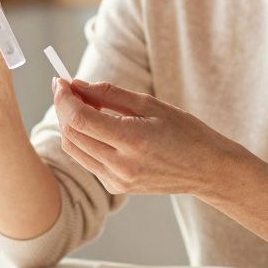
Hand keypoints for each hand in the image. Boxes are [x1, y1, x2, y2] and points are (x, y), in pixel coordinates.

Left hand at [52, 78, 254, 195]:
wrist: (207, 169)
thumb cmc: (186, 132)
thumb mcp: (150, 104)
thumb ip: (110, 94)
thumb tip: (77, 85)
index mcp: (132, 141)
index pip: (79, 119)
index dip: (64, 98)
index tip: (60, 80)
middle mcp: (120, 165)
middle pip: (71, 134)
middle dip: (63, 108)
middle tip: (67, 88)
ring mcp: (117, 180)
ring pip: (74, 149)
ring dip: (70, 124)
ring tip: (84, 104)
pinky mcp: (117, 187)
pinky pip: (87, 160)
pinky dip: (84, 139)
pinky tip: (97, 124)